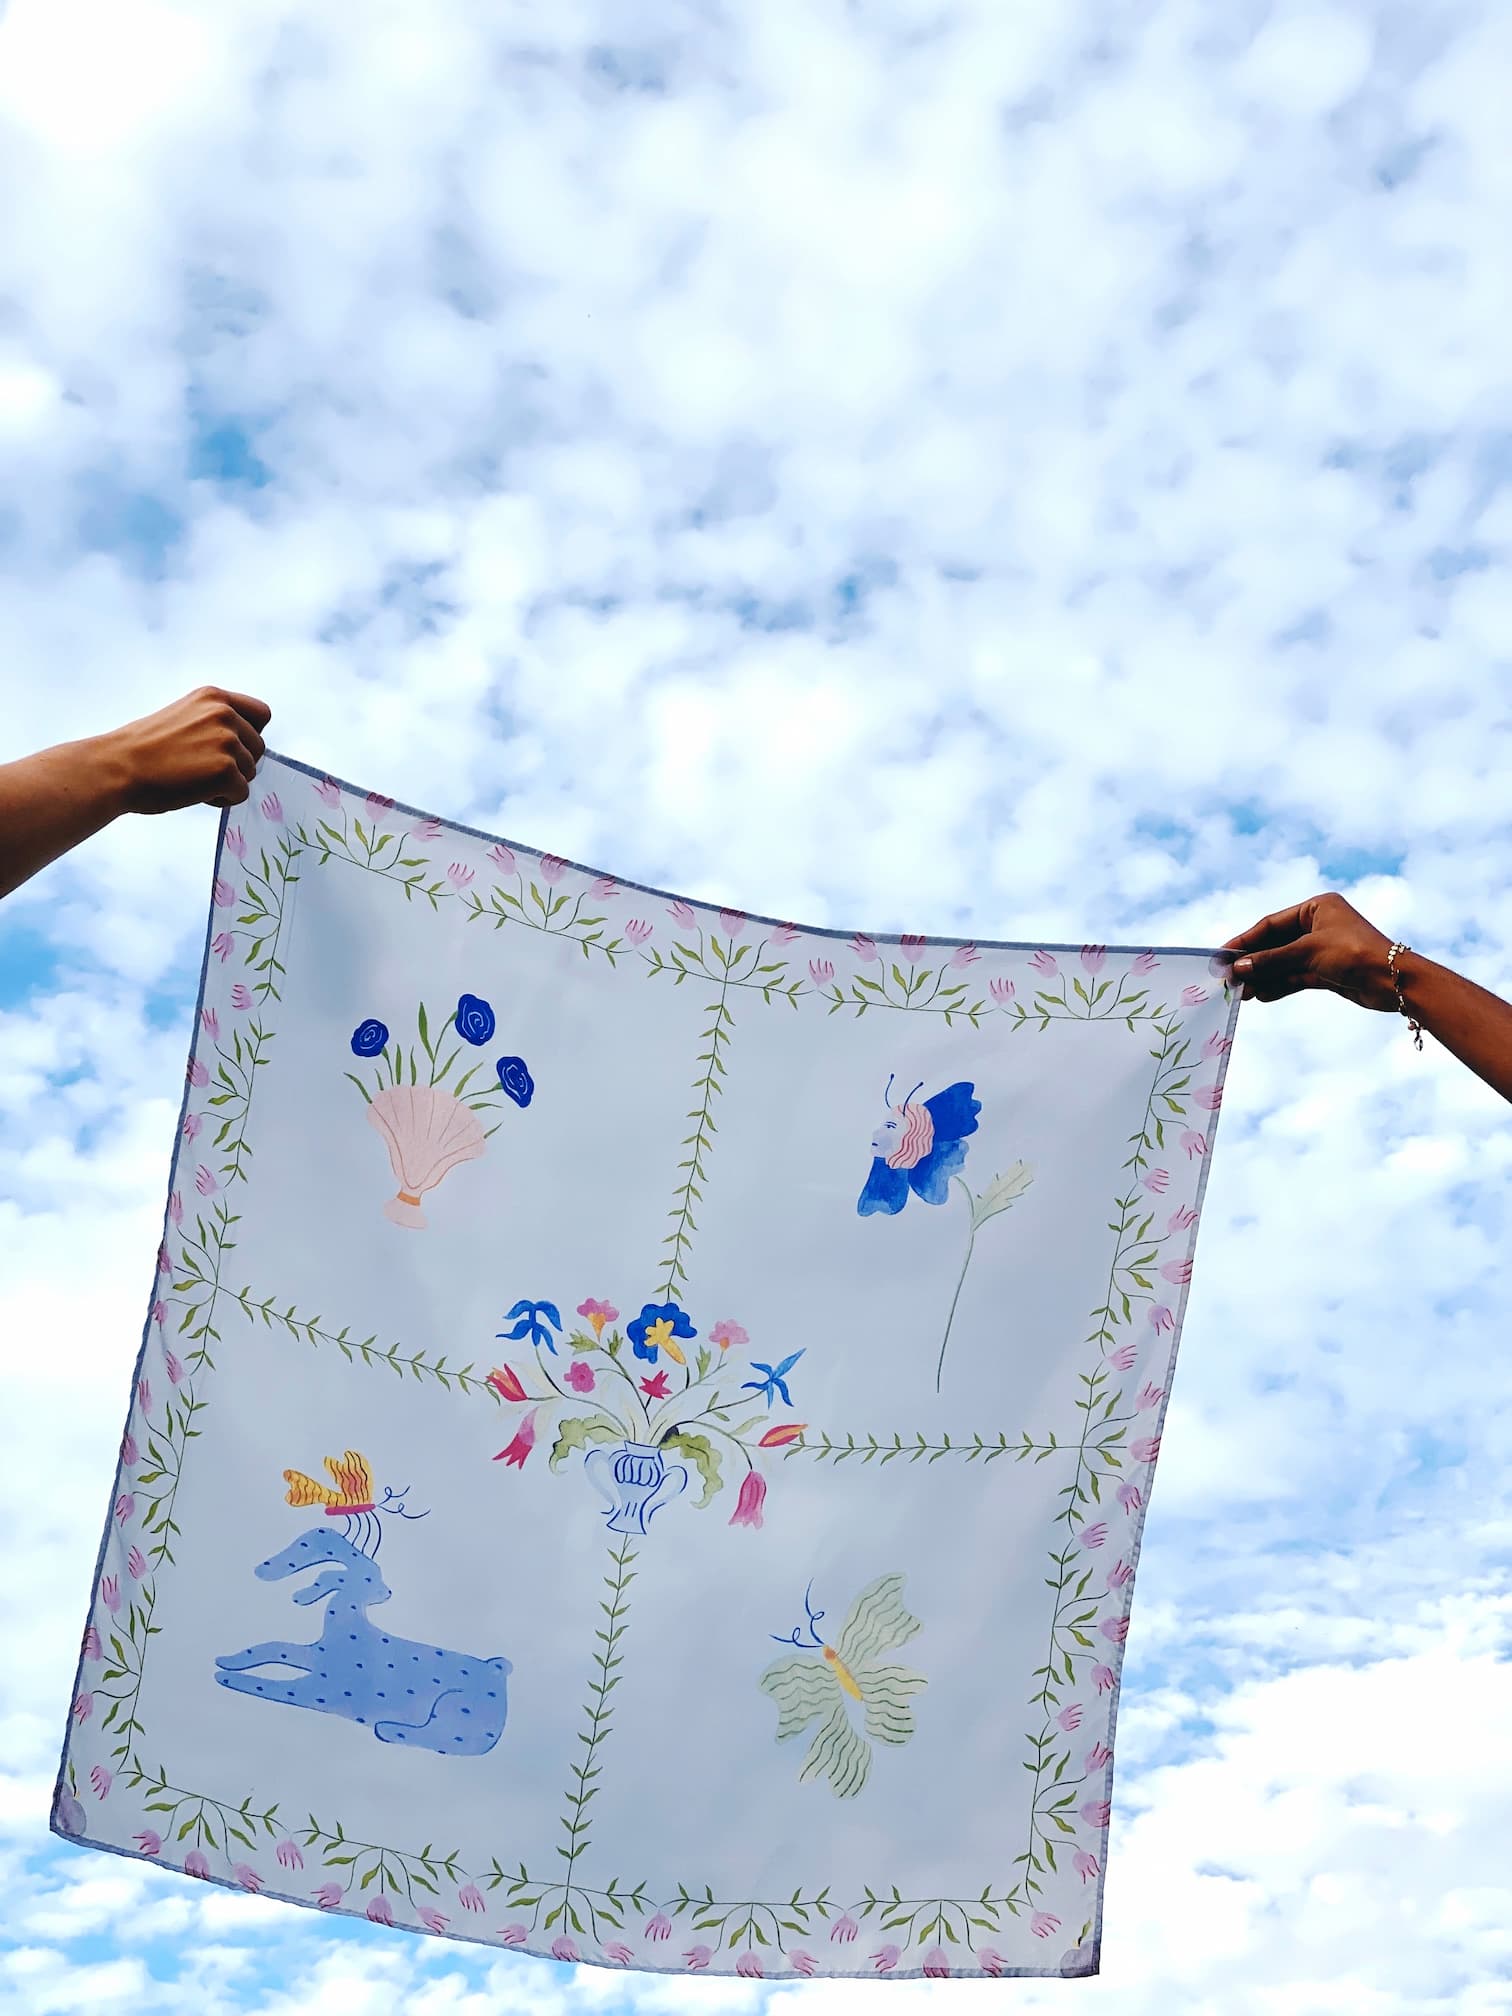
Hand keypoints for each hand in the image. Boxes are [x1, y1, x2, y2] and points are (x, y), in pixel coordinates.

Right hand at [104, 687, 271, 813]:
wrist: (116, 768)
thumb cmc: (143, 750)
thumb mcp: (184, 717)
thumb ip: (214, 722)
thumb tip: (243, 741)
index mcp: (213, 697)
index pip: (262, 714)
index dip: (250, 735)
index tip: (230, 748)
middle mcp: (224, 714)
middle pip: (258, 748)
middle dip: (237, 763)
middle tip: (200, 768)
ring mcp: (226, 742)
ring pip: (250, 772)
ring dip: (226, 782)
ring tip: (192, 778)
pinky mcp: (225, 771)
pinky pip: (241, 793)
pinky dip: (221, 799)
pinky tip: (194, 792)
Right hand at [1223, 892, 1397, 1011]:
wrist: (1394, 981)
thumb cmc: (1354, 953)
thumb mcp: (1308, 952)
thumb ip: (1271, 960)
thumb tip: (1237, 969)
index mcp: (1317, 908)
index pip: (1271, 924)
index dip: (1245, 941)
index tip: (1222, 956)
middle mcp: (1318, 926)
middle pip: (1275, 944)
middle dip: (1253, 962)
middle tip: (1228, 979)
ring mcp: (1322, 949)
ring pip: (1284, 963)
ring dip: (1263, 977)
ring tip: (1241, 993)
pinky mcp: (1327, 971)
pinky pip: (1295, 976)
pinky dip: (1279, 985)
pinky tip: (1261, 995)